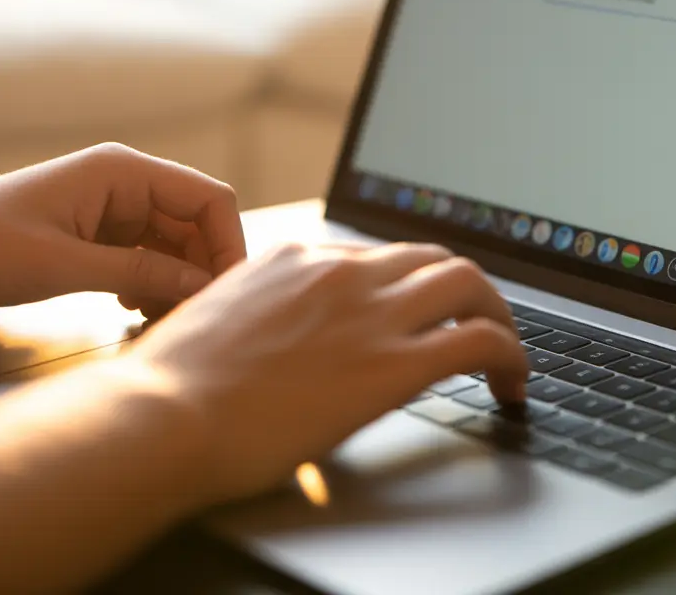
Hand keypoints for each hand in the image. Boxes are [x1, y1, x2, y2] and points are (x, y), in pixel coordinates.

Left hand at [0, 143, 244, 316]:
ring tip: (160, 319)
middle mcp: (125, 184)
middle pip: (196, 224)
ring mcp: (113, 208)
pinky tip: (134, 310)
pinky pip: (147, 256)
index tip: (226, 294)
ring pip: (174, 244)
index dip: (227, 245)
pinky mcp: (98, 233)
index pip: (208, 199)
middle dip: (202, 270)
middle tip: (194, 318)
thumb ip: (141, 271)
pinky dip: (152, 283)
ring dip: (177, 281)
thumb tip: (203, 285)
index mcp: (123, 172)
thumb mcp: (65, 266)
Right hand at [127, 241, 529, 504]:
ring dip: (498, 314)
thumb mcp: (218, 327)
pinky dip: (511, 356)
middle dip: (463, 289)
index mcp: (295, 258)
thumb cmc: (172, 389)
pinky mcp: (394, 363)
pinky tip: (512, 383)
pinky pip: (481, 339)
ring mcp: (371, 312)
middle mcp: (340, 271)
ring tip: (506, 353)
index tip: (419, 311)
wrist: (163, 417)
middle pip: (432, 257)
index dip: (408, 285)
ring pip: (469, 282)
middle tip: (476, 324)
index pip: (377, 257)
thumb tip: (279, 343)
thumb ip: (261, 318)